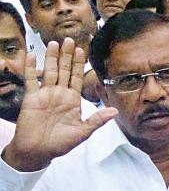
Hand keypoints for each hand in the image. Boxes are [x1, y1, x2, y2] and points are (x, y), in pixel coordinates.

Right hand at [2, 39, 116, 171]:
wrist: (37, 152)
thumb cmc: (60, 144)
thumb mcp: (82, 131)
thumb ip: (97, 120)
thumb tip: (115, 112)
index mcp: (73, 99)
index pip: (78, 77)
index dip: (80, 63)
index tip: (82, 49)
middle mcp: (59, 94)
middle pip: (64, 70)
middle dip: (67, 55)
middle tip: (70, 39)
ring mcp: (45, 94)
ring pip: (50, 71)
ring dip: (52, 57)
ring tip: (54, 43)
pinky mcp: (31, 98)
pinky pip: (31, 80)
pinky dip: (31, 68)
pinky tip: (33, 56)